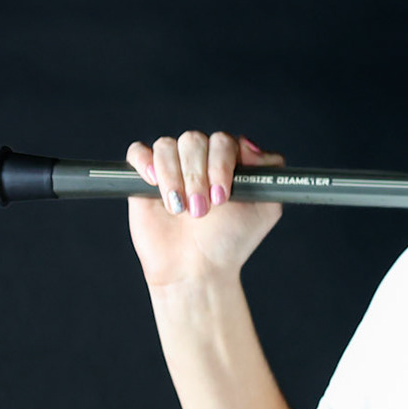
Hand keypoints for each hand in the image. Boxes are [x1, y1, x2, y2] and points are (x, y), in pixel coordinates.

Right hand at [124, 131, 286, 287]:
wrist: (194, 268)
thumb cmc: (229, 240)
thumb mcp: (265, 209)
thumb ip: (268, 171)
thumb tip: (246, 144)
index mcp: (230, 162)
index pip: (224, 141)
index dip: (221, 164)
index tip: (222, 196)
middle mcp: (202, 159)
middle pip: (194, 140)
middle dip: (197, 175)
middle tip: (202, 209)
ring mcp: (173, 166)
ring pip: (167, 145)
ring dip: (174, 177)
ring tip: (180, 210)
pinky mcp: (145, 177)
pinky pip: (139, 151)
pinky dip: (145, 161)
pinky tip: (154, 183)